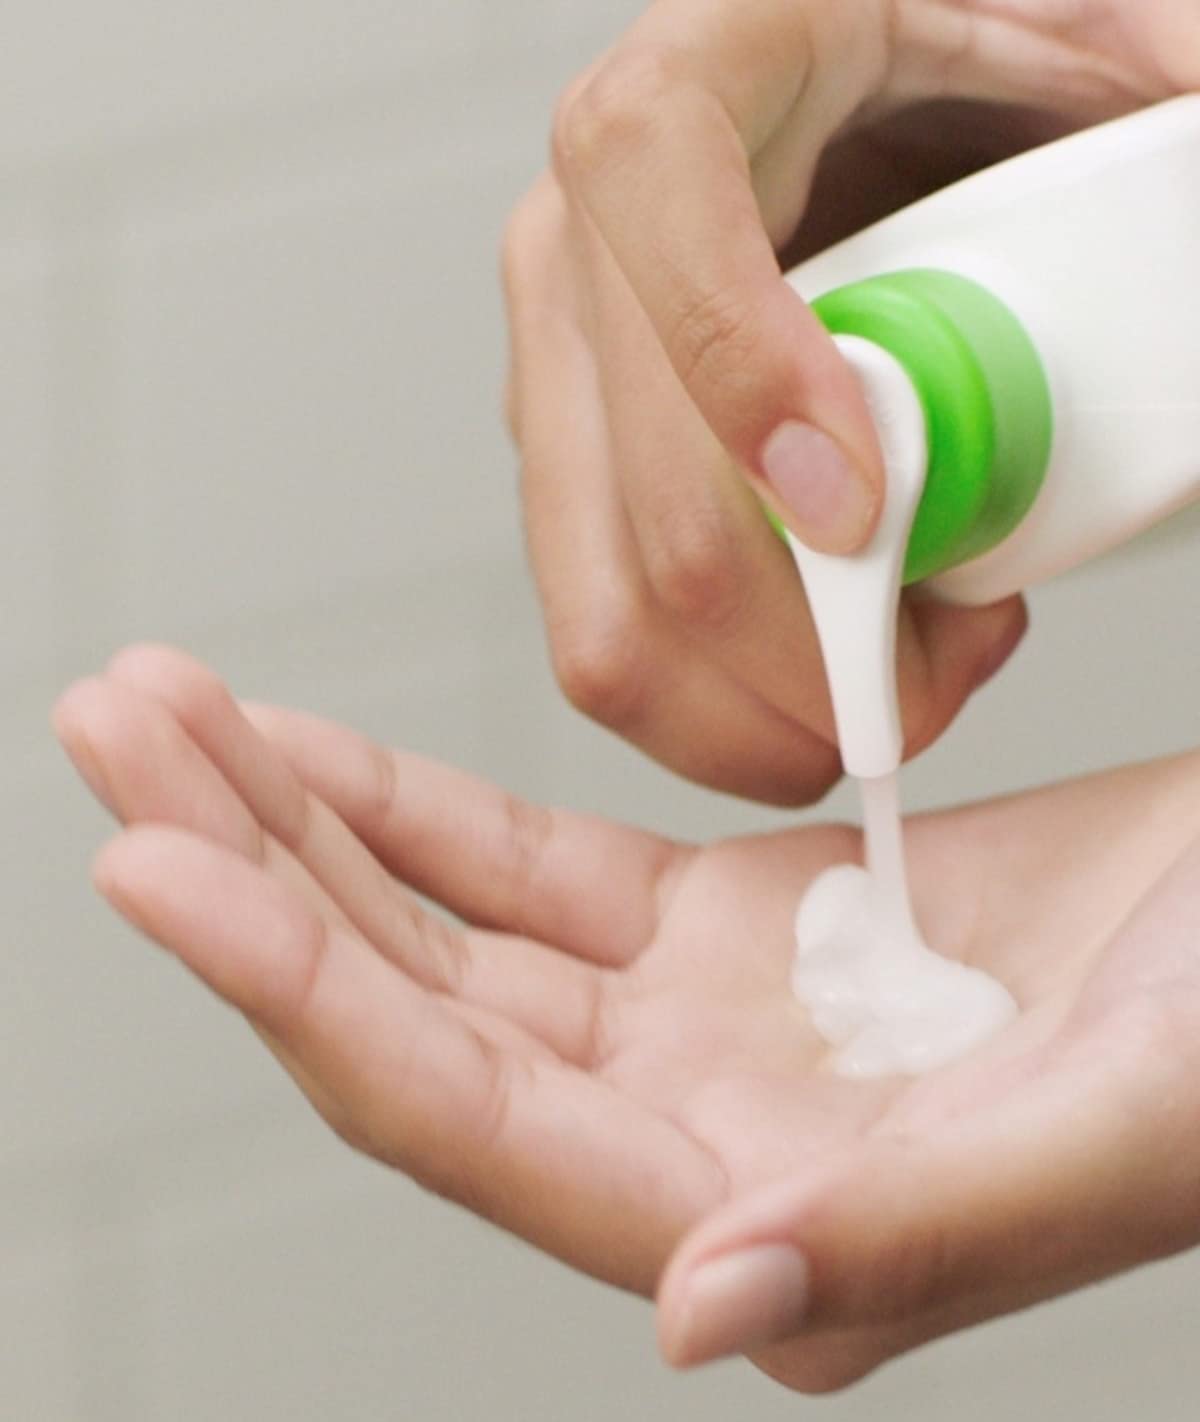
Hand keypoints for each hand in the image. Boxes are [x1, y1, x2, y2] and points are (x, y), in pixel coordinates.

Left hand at [53, 648, 1199, 1389]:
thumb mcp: (1114, 1130)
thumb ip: (914, 1237)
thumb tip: (699, 1318)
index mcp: (760, 1230)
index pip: (465, 1117)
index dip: (298, 992)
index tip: (153, 861)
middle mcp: (689, 1150)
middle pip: (410, 1018)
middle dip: (246, 875)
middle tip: (113, 729)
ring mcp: (693, 1039)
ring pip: (443, 938)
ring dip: (296, 827)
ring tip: (161, 710)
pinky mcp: (722, 935)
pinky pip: (528, 878)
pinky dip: (409, 811)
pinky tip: (304, 752)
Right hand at [504, 0, 1196, 798]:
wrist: (823, 109)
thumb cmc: (908, 71)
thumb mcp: (1029, 27)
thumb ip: (1128, 65)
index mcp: (671, 110)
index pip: (673, 263)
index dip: (762, 410)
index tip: (873, 521)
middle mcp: (577, 255)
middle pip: (661, 529)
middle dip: (821, 658)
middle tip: (937, 681)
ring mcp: (556, 382)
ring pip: (611, 630)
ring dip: (772, 719)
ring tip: (896, 686)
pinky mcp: (567, 478)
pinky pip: (617, 646)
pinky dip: (735, 714)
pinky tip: (833, 664)